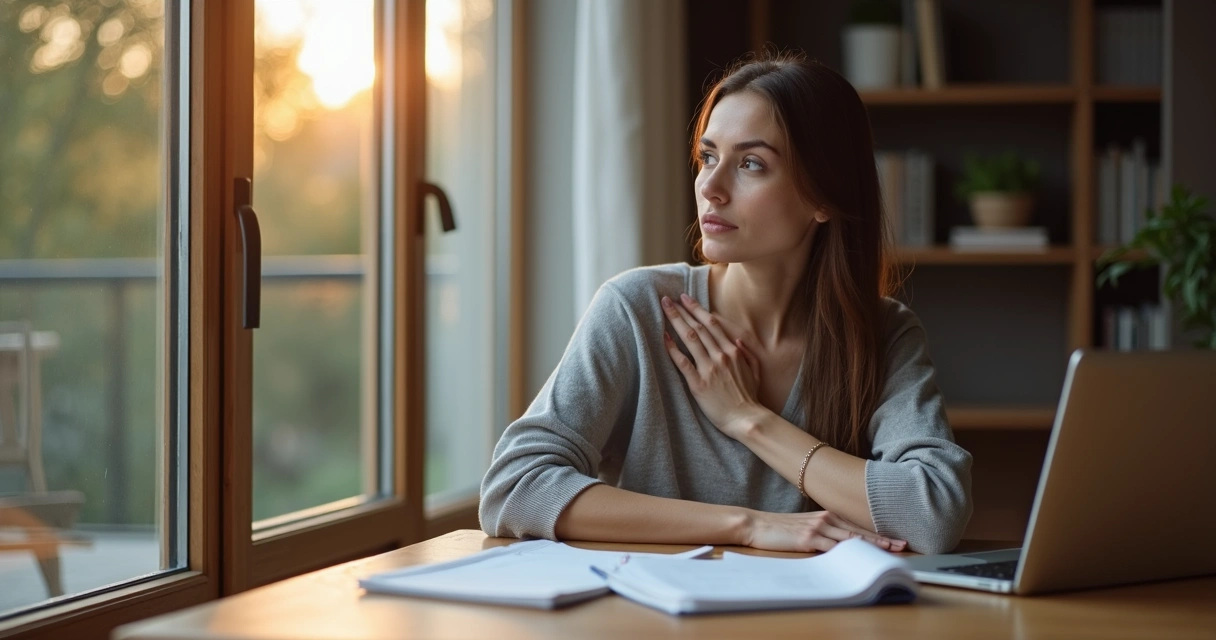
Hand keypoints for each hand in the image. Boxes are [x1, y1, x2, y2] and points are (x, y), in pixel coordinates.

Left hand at [661, 294, 762, 436]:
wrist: (747, 419)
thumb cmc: (750, 397)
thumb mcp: (755, 371)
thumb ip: (747, 354)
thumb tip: (736, 340)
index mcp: (733, 351)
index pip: (712, 324)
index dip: (697, 309)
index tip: (685, 298)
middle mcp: (720, 356)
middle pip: (698, 327)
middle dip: (682, 311)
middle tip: (667, 299)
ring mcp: (709, 369)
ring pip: (690, 338)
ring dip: (676, 321)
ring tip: (664, 310)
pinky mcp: (698, 384)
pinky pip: (682, 362)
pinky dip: (672, 348)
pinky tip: (663, 337)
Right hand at [742, 509, 907, 552]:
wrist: (757, 524)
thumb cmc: (780, 528)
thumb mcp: (805, 525)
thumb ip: (824, 531)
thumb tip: (840, 542)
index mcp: (826, 516)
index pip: (857, 526)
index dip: (876, 533)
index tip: (894, 539)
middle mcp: (826, 519)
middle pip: (859, 531)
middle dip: (881, 538)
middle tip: (900, 545)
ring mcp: (818, 528)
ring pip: (851, 538)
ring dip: (871, 544)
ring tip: (888, 550)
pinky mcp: (809, 539)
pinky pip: (833, 547)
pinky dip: (848, 552)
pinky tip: (860, 557)